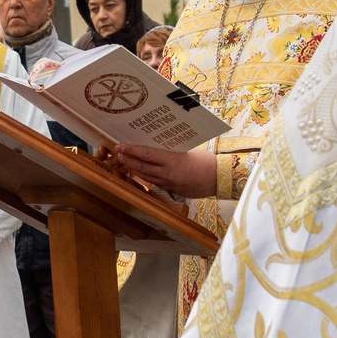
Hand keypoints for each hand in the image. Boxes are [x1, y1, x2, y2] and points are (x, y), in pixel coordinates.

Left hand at [101, 143, 218, 197]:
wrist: (218, 178)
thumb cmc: (205, 162)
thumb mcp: (187, 151)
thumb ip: (171, 152)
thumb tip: (156, 148)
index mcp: (172, 160)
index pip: (147, 154)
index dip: (131, 151)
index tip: (120, 147)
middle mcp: (168, 173)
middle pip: (142, 167)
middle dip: (128, 160)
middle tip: (118, 154)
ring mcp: (170, 184)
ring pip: (146, 177)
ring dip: (134, 170)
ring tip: (126, 162)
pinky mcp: (173, 191)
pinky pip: (156, 183)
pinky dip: (146, 178)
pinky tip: (141, 173)